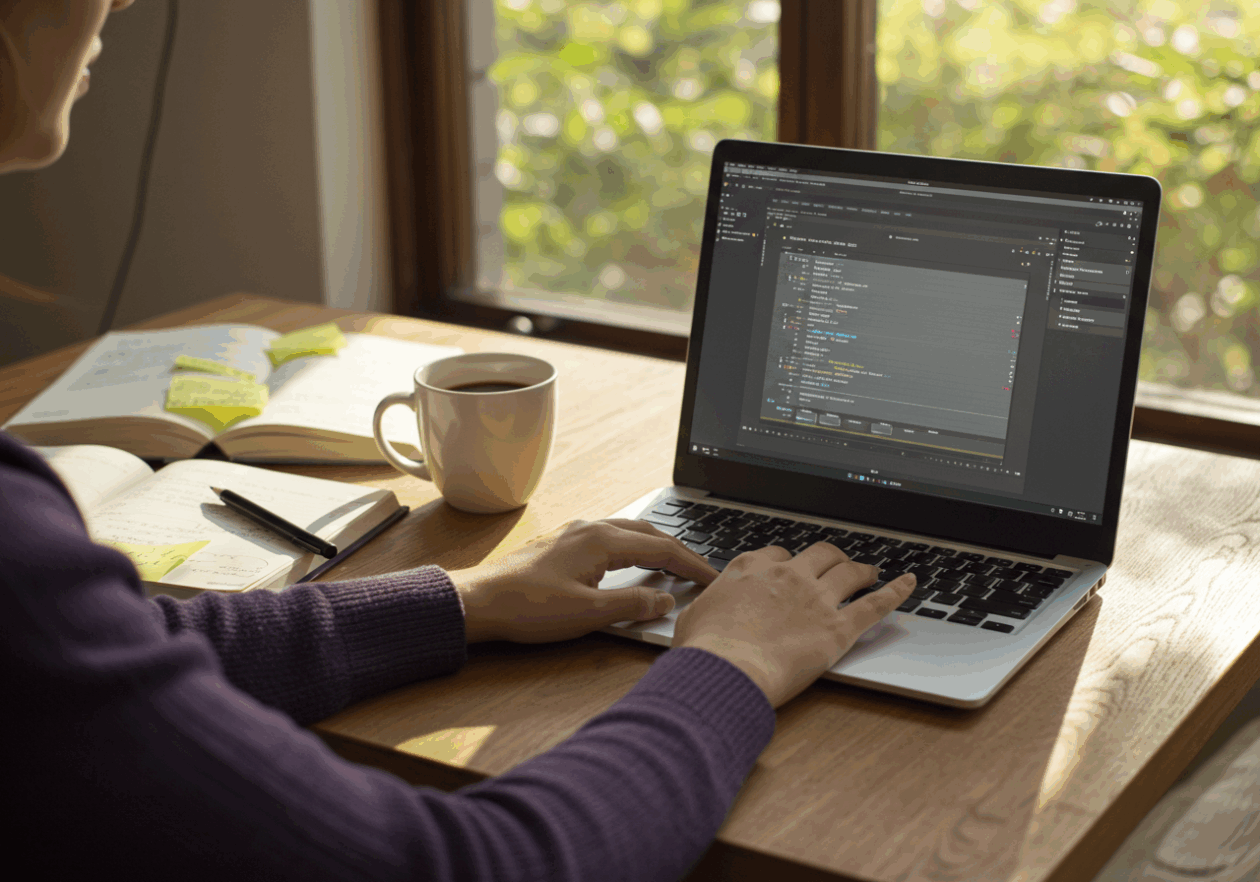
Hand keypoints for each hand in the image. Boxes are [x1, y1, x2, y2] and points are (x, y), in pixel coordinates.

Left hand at [449, 519, 718, 643]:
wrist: (479, 602)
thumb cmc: (528, 608)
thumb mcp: (589, 614)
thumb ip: (633, 606)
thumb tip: (666, 601)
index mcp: (602, 540)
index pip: (663, 549)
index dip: (693, 565)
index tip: (713, 579)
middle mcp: (591, 528)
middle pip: (650, 533)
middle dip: (680, 551)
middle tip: (701, 572)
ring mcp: (575, 533)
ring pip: (629, 532)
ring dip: (656, 546)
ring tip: (675, 566)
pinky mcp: (562, 543)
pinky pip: (610, 537)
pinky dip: (633, 548)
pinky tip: (631, 563)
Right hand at [673, 543, 915, 707]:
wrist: (726, 670)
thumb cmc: (705, 650)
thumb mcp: (695, 617)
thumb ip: (710, 606)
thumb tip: (707, 610)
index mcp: (750, 568)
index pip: (777, 553)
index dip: (787, 562)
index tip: (790, 571)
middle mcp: (787, 576)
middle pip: (819, 554)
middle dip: (830, 556)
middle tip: (837, 563)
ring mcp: (816, 599)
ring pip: (848, 572)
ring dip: (862, 569)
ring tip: (870, 570)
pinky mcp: (838, 628)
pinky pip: (875, 604)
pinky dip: (896, 592)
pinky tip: (910, 583)